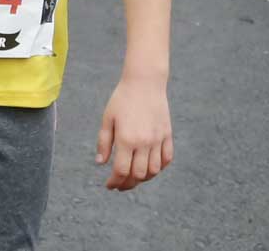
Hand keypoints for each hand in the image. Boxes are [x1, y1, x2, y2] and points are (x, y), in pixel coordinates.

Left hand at [97, 76, 171, 190]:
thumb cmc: (122, 99)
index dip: (114, 182)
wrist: (144, 83)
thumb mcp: (107, 119)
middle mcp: (144, 142)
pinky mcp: (167, 135)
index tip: (109, 185)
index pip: (121, 170)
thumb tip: (100, 163)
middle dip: (128, 184)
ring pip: (154, 170)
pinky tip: (149, 167)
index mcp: (126, 139)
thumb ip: (104, 142)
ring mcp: (158, 140)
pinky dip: (159, 168)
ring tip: (133, 177)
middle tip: (120, 184)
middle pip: (138, 175)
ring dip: (143, 178)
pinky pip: (166, 159)